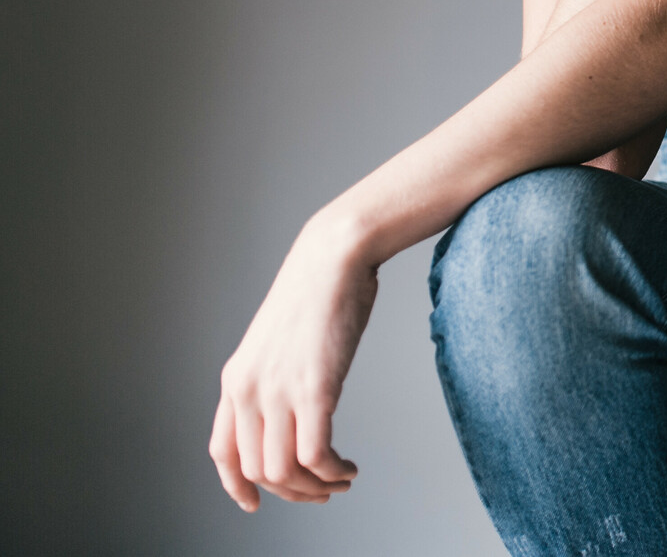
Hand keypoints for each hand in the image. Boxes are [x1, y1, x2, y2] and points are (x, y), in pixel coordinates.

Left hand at [209, 216, 376, 509]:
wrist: (333, 257)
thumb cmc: (317, 291)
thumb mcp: (279, 340)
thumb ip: (274, 374)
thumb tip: (291, 408)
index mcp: (236, 379)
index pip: (223, 451)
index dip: (236, 486)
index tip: (255, 503)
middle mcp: (249, 389)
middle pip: (257, 469)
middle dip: (291, 492)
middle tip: (322, 491)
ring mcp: (279, 390)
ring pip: (284, 471)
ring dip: (314, 488)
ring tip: (340, 481)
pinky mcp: (314, 388)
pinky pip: (315, 454)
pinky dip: (332, 472)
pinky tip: (349, 468)